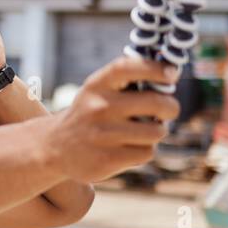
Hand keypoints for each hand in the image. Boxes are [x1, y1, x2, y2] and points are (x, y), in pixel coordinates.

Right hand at [48, 56, 180, 182]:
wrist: (56, 147)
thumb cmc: (90, 114)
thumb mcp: (98, 91)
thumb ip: (127, 81)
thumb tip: (170, 75)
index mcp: (96, 85)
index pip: (128, 67)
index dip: (155, 68)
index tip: (172, 73)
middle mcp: (98, 107)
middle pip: (156, 103)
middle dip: (170, 107)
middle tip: (168, 110)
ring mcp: (102, 135)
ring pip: (156, 131)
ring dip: (156, 131)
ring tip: (143, 131)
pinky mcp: (107, 159)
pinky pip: (146, 152)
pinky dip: (144, 150)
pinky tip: (129, 147)